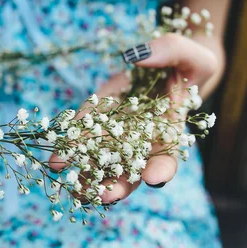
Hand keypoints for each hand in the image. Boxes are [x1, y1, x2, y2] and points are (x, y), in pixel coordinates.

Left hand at [48, 33, 219, 203]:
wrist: (166, 64)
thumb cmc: (186, 62)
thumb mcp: (191, 53)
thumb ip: (170, 51)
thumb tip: (136, 55)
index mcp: (170, 130)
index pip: (168, 156)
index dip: (162, 169)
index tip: (153, 177)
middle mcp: (142, 139)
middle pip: (130, 171)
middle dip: (118, 185)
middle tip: (104, 195)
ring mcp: (118, 130)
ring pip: (102, 160)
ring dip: (86, 173)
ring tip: (69, 182)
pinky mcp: (99, 116)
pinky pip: (83, 133)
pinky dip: (70, 145)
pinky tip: (55, 156)